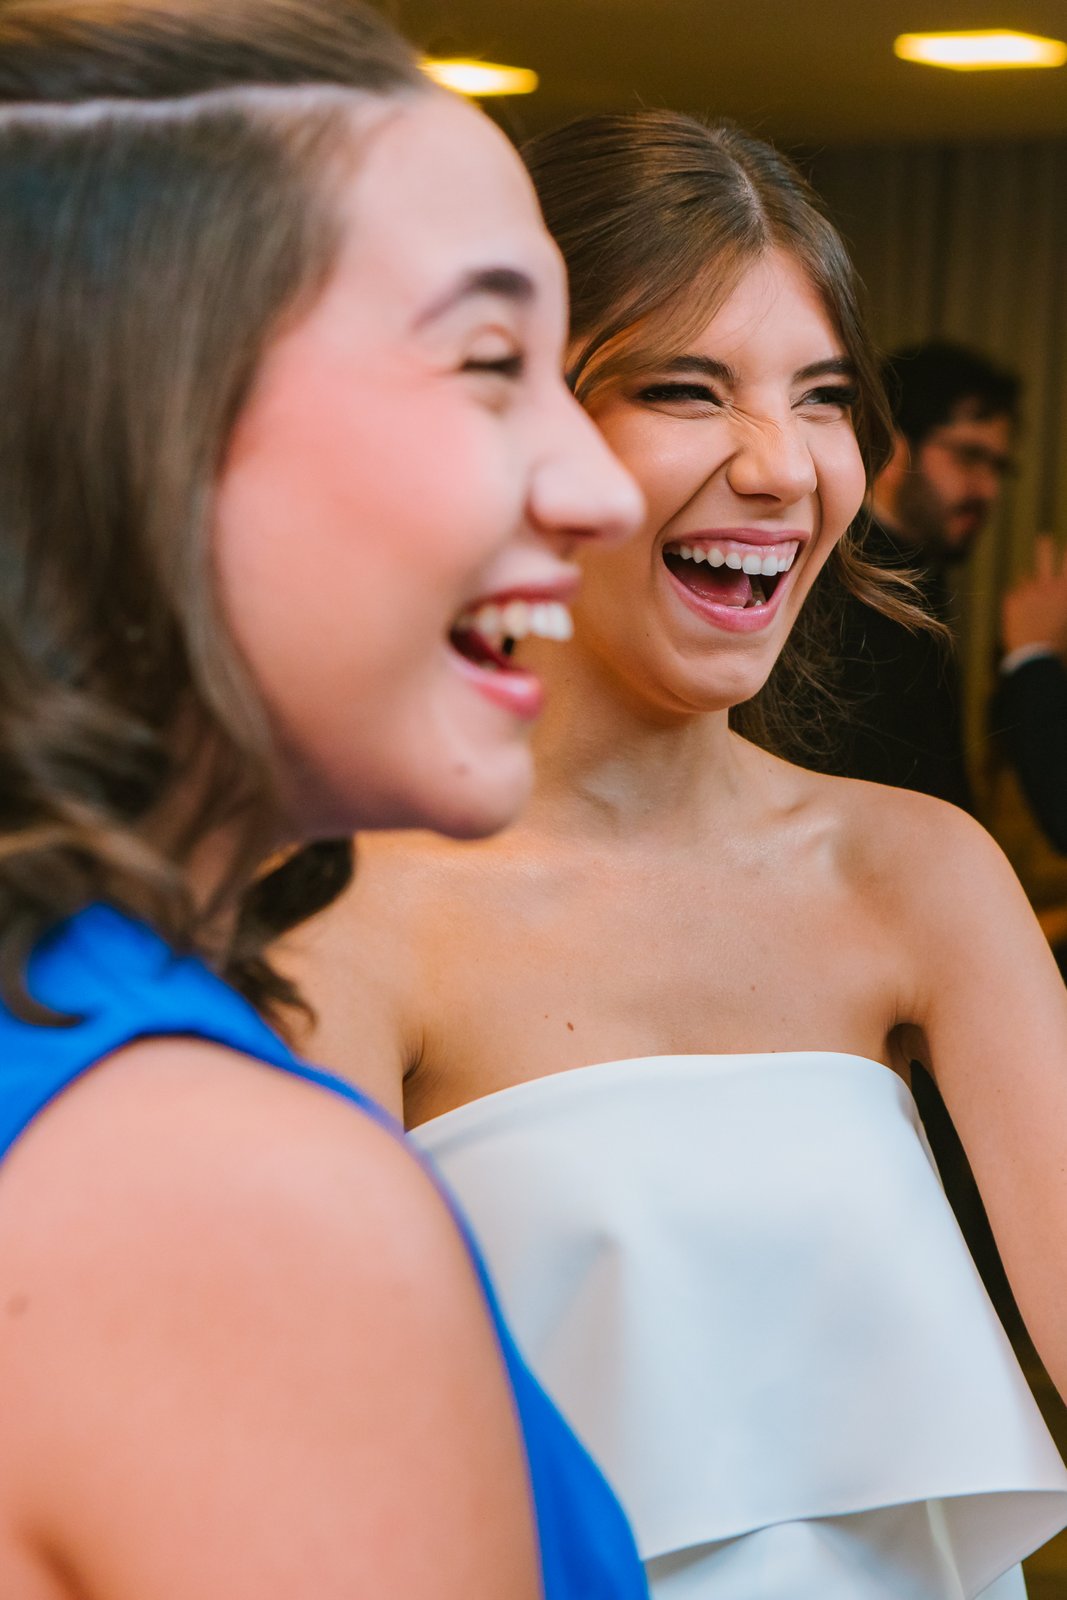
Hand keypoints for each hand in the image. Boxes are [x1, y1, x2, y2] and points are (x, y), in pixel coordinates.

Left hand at [1001, 536, 1066, 656]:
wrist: (1035, 653)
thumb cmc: (1057, 641)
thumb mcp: (1065, 618)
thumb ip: (1061, 601)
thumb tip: (1059, 591)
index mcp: (1064, 591)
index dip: (1066, 557)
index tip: (1065, 547)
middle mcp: (1048, 587)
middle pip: (1046, 562)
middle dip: (1045, 549)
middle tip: (1043, 538)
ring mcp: (1029, 592)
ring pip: (1026, 584)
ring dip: (1029, 592)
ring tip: (1029, 608)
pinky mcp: (1012, 599)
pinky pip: (1014, 597)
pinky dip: (1018, 606)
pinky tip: (1022, 619)